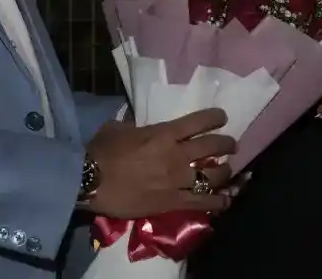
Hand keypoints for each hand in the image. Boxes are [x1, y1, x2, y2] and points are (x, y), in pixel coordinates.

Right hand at [84, 108, 235, 217]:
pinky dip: (218, 202)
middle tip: (230, 146)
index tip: (223, 118)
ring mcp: (177, 180)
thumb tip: (135, 126)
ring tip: (228, 172)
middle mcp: (177, 155)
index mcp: (164, 133)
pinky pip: (203, 203)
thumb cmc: (101, 151)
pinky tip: (225, 201)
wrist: (91, 181)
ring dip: (225, 172)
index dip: (215, 118)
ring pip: (214, 176)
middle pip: (213, 146)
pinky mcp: (172, 203)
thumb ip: (133, 126)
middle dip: (226, 144)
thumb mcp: (117, 128)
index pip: (199, 121)